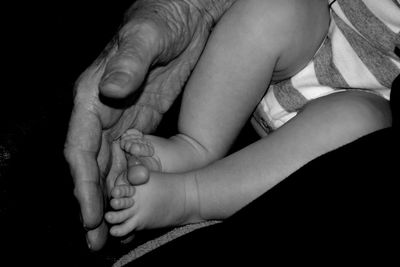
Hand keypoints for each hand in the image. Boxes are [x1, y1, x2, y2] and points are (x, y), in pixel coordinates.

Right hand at [64, 0, 236, 250]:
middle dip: (94, 201)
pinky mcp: (145, 119)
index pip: (81, 147)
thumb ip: (129, 61)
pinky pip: (132, 156)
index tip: (90, 213)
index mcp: (94, 93)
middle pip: (93, 164)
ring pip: (111, 165)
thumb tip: (112, 89)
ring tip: (113, 228)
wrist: (187, 14)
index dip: (84, 183)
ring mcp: (125, 117)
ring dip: (112, 197)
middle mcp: (104, 110)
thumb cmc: (163, 16)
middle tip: (97, 237)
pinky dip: (130, 180)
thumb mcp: (147, 34)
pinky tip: (133, 199)